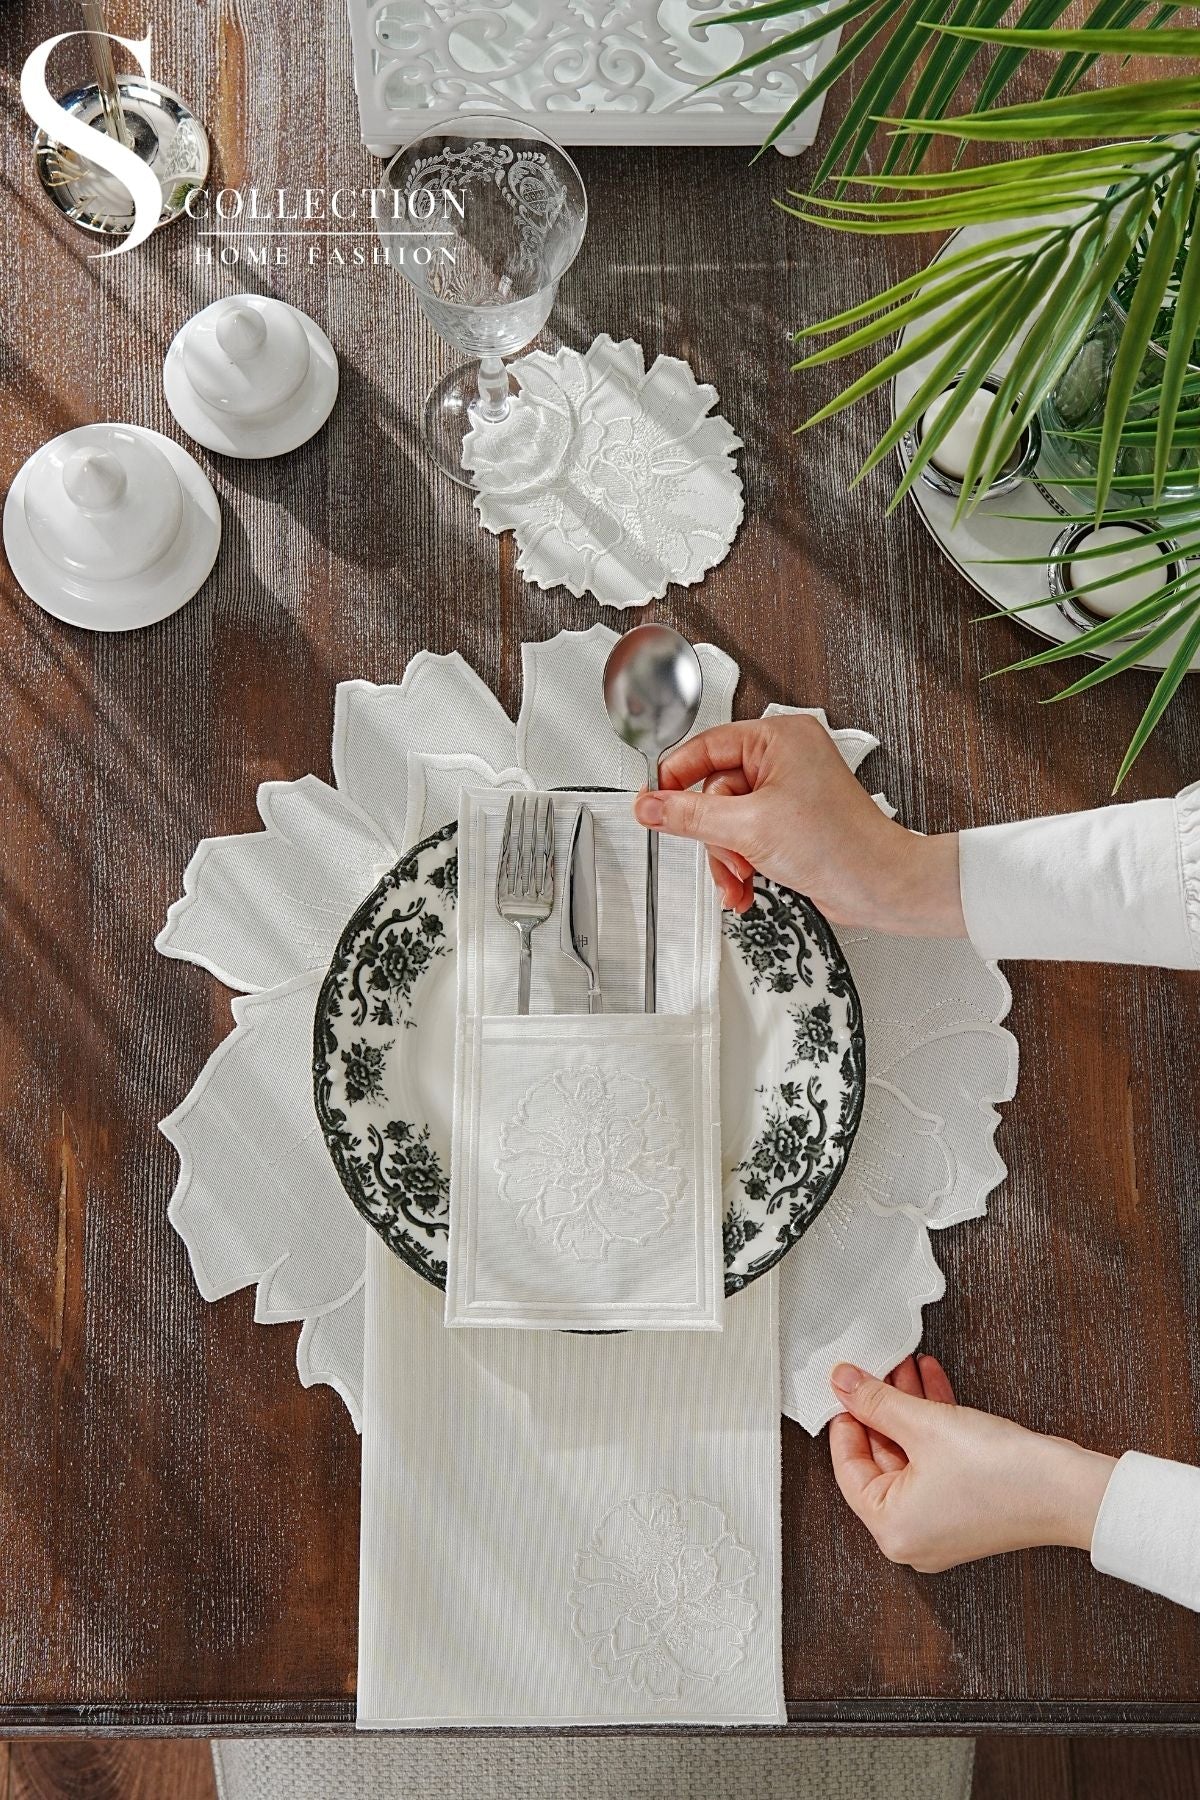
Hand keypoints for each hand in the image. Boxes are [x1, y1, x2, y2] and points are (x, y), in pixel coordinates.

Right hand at [632, 714, 964, 934]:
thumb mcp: (749, 827)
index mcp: (779, 738)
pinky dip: (742, 864)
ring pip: (727, 821)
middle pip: (714, 792)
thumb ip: (689, 816)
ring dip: (728, 857)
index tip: (653, 804)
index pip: (706, 747)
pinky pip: (746, 838)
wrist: (882, 887)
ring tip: (742, 876)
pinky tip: (747, 885)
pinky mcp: (790, 824)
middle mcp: (784, 760)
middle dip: (716, 835)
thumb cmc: (842, 845)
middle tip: (727, 853)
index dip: (676, 778)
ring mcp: (788, 793)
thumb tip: (650, 805)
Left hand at [828, 1356, 1116, 1572]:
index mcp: (891, 1529)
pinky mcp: (966, 1506)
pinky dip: (933, 1424)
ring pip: (911, 1454)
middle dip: (883, 1406)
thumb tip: (843, 1382)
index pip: (849, 1467)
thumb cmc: (1001, 1472)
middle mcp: (912, 1535)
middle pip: (881, 1459)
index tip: (845, 1388)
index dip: (846, 1420)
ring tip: (906, 1366)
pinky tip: (931, 1383)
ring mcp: (941, 1523)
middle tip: (876, 1369)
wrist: (1067, 1488)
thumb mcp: (924, 1424)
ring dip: (909, 1407)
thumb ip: (875, 1400)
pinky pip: (935, 1461)